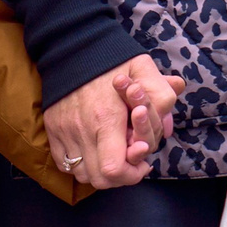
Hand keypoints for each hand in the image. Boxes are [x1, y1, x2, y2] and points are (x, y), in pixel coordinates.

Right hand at [41, 54, 184, 189]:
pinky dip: (80, 164)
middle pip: (100, 179)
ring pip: (82, 174)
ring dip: (100, 172)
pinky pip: (64, 163)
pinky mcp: (52, 129)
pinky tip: (94, 150)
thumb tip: (173, 112)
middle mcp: (82, 129)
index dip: (132, 174)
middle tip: (131, 161)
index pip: (114, 169)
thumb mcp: (141, 67)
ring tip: (113, 155)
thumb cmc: (109, 60)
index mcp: (106, 118)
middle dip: (121, 177)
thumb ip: (161, 91)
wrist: (70, 46)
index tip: (142, 161)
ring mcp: (64, 131)